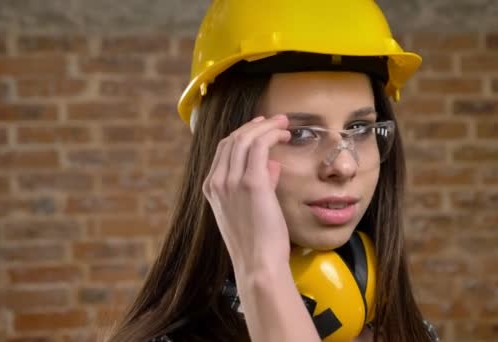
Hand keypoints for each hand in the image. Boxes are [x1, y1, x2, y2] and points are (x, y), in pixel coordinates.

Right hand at [203, 114, 291, 273]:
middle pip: (232, 139)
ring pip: (245, 138)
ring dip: (265, 126)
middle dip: (255, 125)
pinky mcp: (251, 183)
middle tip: (276, 120)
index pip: (224, 150)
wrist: (258, 264)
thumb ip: (260, 183)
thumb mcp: (253, 209)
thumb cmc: (259, 243)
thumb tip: (272, 164)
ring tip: (283, 123)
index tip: (261, 127)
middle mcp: (217, 182)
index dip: (243, 134)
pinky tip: (284, 134)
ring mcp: (231, 182)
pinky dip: (271, 134)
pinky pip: (259, 146)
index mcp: (212, 189)